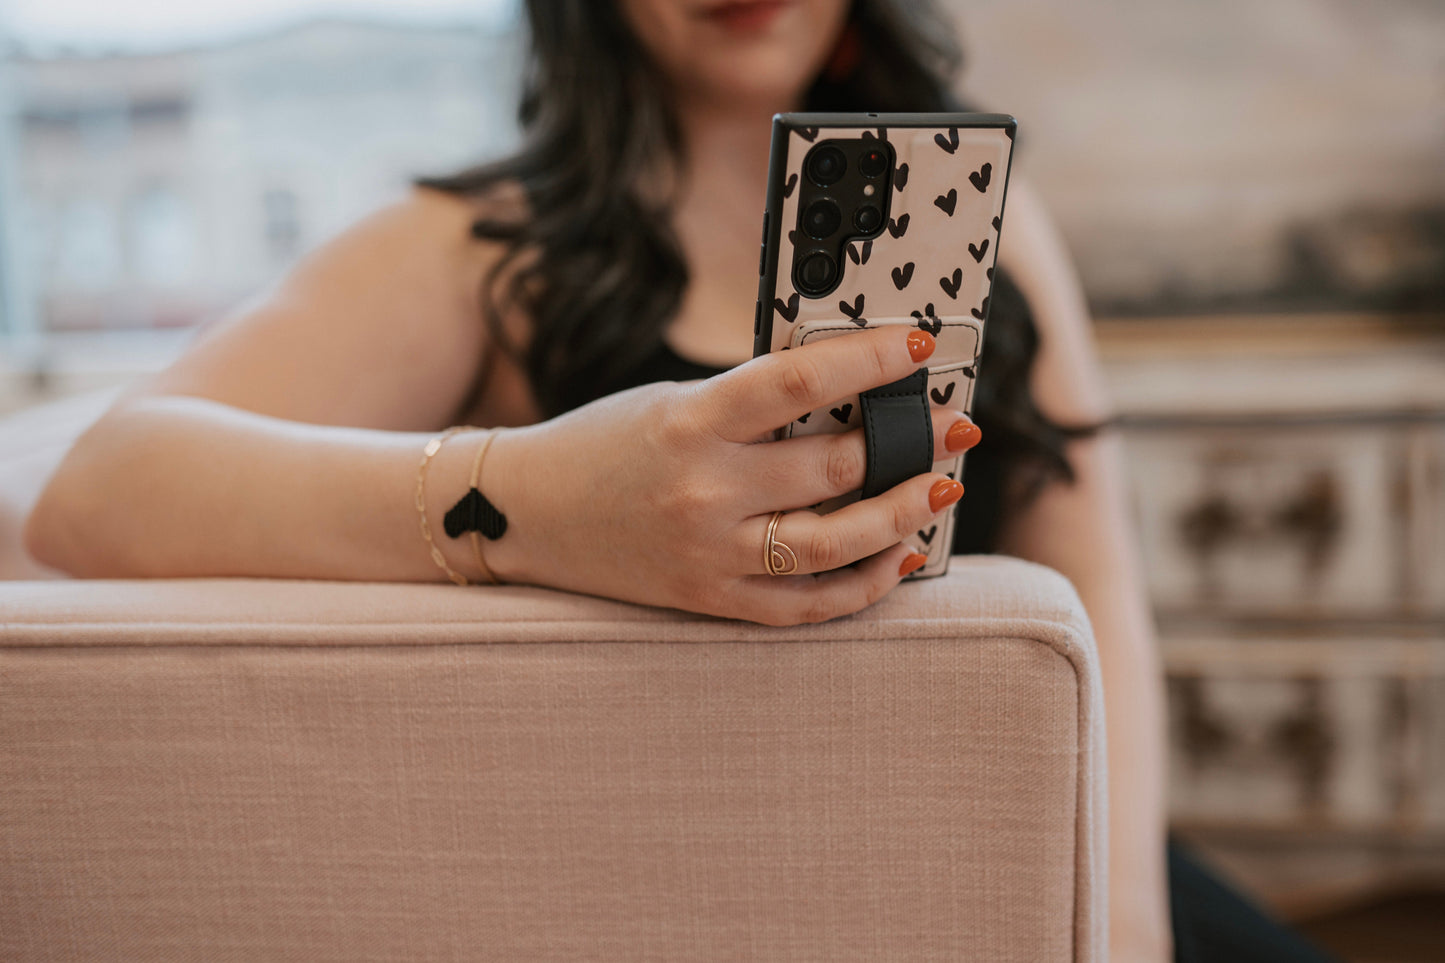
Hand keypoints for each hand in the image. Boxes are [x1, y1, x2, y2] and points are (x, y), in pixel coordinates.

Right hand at [482, 325, 980, 624]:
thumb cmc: (603, 444)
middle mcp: (703, 491)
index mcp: (691, 422)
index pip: (799, 381)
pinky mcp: (712, 599)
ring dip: (903, 514)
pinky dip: (864, 584)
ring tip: (942, 488)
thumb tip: (852, 395)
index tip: (919, 342)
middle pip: (833, 467)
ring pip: (834, 544)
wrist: (525, 514)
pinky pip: (807, 604)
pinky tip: (901, 555)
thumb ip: (752, 404)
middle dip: (910, 441)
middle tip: (954, 424)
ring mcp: (710, 554)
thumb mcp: (673, 401)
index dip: (870, 360)